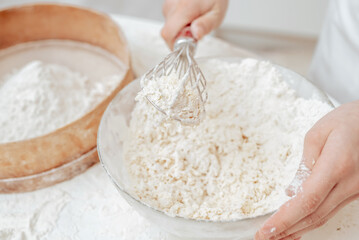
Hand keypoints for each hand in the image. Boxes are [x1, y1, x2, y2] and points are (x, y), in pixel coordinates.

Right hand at [161, 0, 227, 48]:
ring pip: (169, 27)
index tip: (189, 46)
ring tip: (195, 21)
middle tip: (196, 32)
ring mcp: (168, 4)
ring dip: (181, 30)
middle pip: (168, 32)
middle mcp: (172, 5)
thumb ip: (206, 25)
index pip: (168, 34)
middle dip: (181, 38)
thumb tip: (195, 35)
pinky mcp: (168, 4)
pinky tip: (190, 17)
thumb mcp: (217, 13)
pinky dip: (179, 23)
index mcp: (183, 8)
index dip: (177, 45)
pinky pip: (170, 20)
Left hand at [255, 100, 358, 239]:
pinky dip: (312, 220)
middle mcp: (350, 183)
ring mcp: (356, 190)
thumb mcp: (319, 134)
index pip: (307, 200)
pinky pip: (331, 210)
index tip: (267, 230)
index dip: (285, 219)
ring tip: (277, 236)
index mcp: (337, 165)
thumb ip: (304, 164)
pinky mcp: (356, 192)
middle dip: (286, 229)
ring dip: (298, 228)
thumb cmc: (350, 121)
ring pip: (323, 216)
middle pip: (314, 215)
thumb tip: (292, 191)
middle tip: (264, 236)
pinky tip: (298, 226)